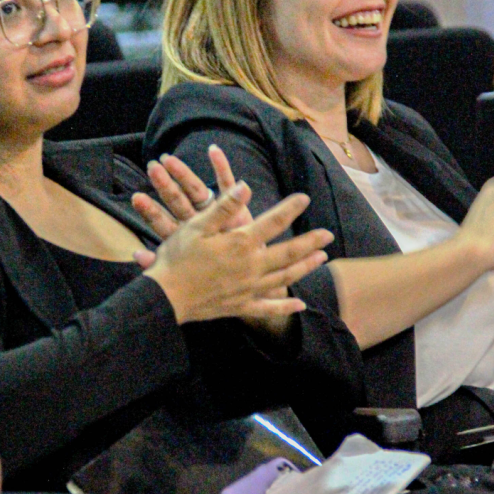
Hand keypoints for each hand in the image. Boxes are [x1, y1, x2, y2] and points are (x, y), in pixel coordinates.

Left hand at [131, 145, 249, 268]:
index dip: (151, 211)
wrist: (249, 273)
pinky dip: (221, 167)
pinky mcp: (234, 205)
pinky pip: (226, 184)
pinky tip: (213, 151)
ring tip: (169, 160)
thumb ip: (163, 263)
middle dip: (165, 185)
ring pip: (196, 190)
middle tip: (152, 169)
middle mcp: (196, 221)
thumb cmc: (218, 273)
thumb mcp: (191, 269)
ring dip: (183, 174)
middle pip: (177, 201)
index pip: (164, 222)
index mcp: (184, 237)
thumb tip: (136, 256)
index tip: (136, 198)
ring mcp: (214, 211)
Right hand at [144, 180, 333, 322]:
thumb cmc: (177, 258)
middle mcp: (251, 267)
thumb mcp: (196, 227)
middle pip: (288, 253)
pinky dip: (285, 307)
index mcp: (241, 243)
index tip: (304, 198)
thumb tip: (246, 186)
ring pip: (284, 278)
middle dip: (310, 242)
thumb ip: (223, 207)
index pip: (273, 222)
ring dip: (305, 267)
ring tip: (321, 258)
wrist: (165, 296)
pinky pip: (268, 308)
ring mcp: (248, 289)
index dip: (290, 208)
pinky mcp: (240, 306)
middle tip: (328, 234)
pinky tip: (299, 305)